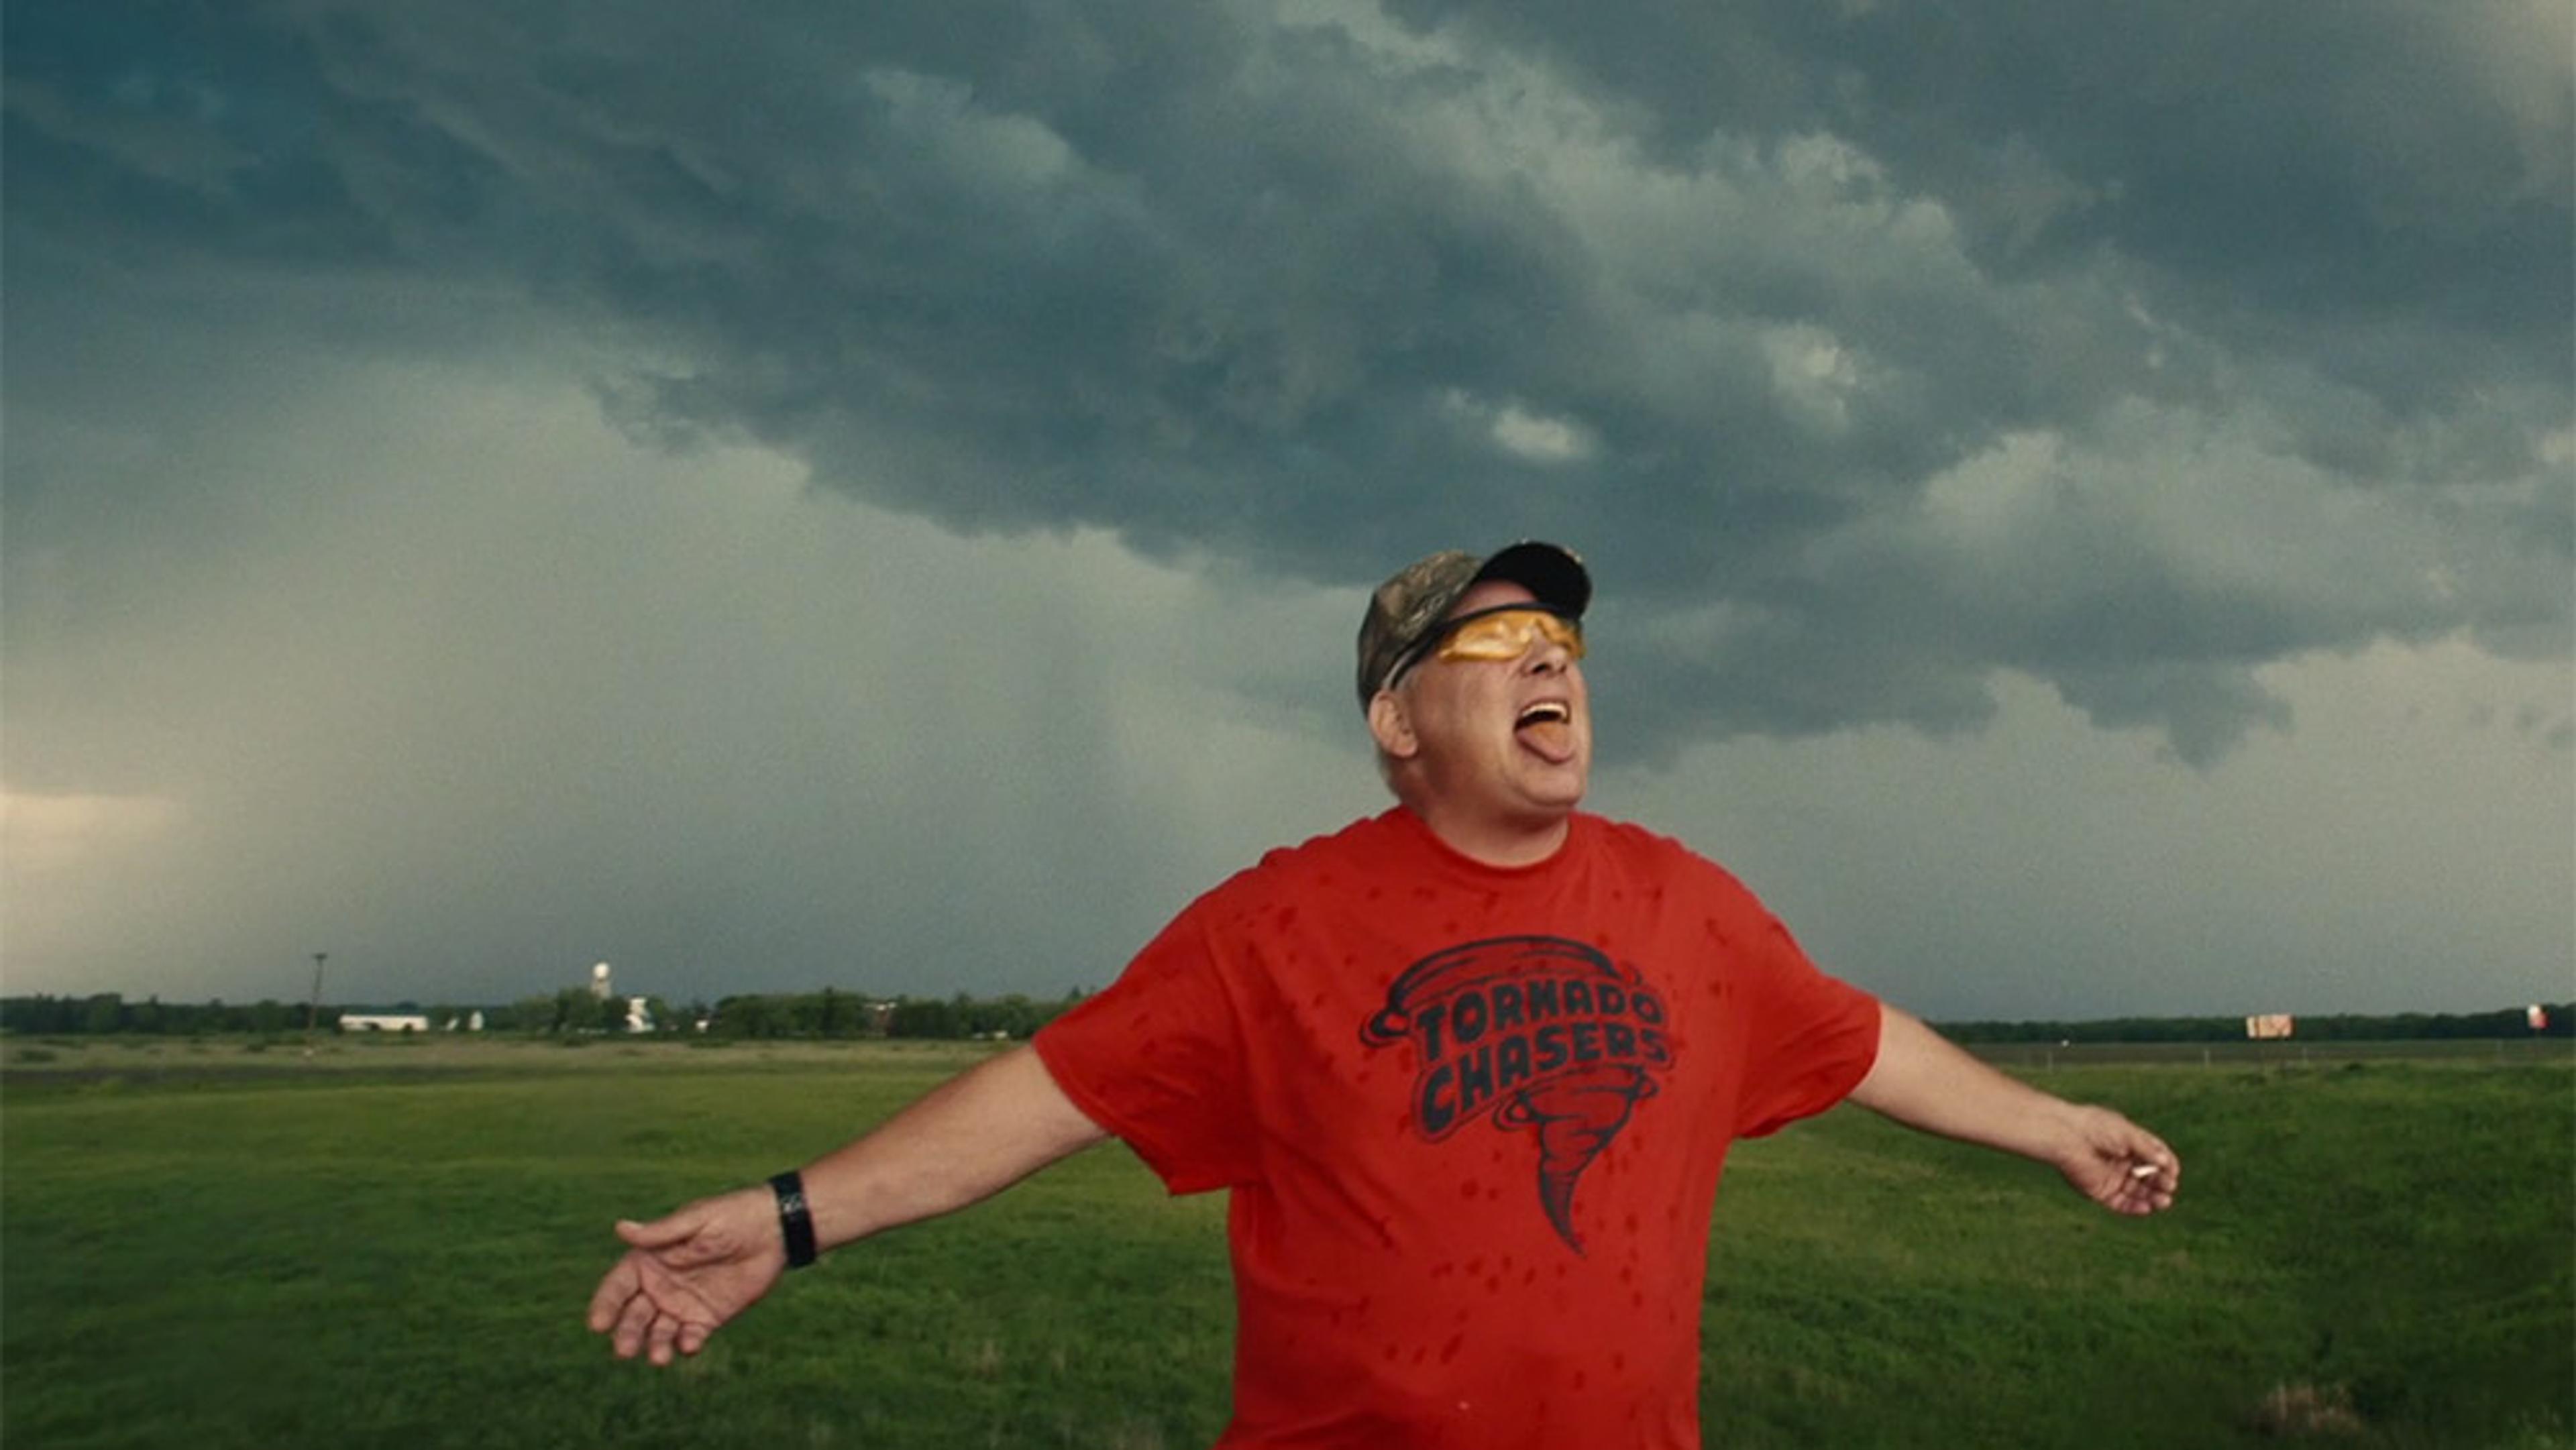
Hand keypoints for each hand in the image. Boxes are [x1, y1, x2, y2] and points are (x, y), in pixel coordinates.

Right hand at [585, 1187, 786, 1363]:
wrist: (775, 1230)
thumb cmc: (732, 1216)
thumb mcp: (696, 1220)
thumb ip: (660, 1233)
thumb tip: (620, 1228)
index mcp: (650, 1259)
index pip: (618, 1286)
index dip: (606, 1304)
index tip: (598, 1324)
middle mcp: (661, 1285)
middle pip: (634, 1315)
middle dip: (627, 1333)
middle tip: (624, 1350)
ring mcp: (682, 1304)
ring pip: (659, 1332)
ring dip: (655, 1346)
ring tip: (659, 1357)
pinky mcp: (707, 1318)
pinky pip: (690, 1337)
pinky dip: (687, 1344)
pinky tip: (690, 1344)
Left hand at [2053, 1104, 2180, 1215]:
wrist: (2067, 1137)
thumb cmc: (2096, 1128)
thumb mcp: (2128, 1135)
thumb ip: (2148, 1149)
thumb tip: (2167, 1162)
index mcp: (2129, 1143)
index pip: (2154, 1157)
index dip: (2166, 1165)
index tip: (2174, 1171)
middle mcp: (2121, 1161)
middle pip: (2148, 1177)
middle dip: (2161, 1183)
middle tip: (2169, 1187)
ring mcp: (2111, 1177)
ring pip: (2137, 1192)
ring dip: (2152, 1198)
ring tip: (2164, 1201)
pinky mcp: (2100, 1191)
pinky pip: (2121, 1203)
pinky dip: (2134, 1207)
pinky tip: (2146, 1207)